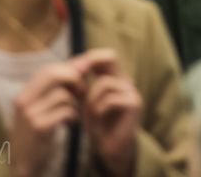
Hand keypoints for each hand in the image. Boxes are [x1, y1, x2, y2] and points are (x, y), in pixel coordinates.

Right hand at [9, 62, 85, 176]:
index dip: (68, 69)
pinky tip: (70, 122)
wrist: (25, 163)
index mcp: (23, 94)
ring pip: (63, 94)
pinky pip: (66, 110)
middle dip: (74, 79)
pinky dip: (73, 115)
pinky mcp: (40, 127)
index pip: (48, 69)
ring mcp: (30, 114)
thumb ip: (53, 89)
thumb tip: (78, 66)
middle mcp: (23, 101)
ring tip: (73, 112)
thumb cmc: (37, 133)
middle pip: (55, 74)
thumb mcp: (39, 108)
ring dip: (75, 102)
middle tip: (82, 91)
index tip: (82, 76)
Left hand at [74, 49, 141, 176]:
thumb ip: (79, 85)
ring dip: (91, 98)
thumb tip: (67, 67)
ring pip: (104, 82)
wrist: (111, 145)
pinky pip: (110, 98)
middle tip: (77, 78)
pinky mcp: (133, 103)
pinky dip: (99, 108)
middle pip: (111, 57)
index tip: (70, 69)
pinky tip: (97, 116)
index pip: (105, 55)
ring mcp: (131, 90)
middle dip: (90, 64)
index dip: (88, 58)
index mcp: (114, 77)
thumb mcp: (84, 101)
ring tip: (89, 111)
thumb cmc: (98, 123)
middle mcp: (125, 80)